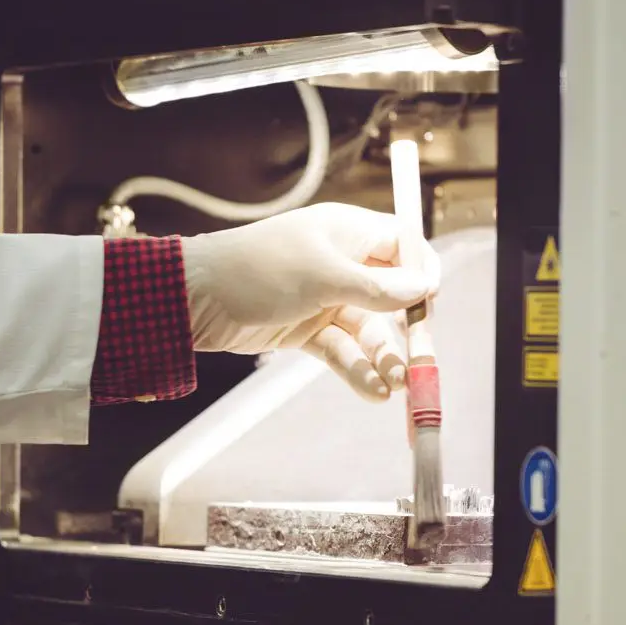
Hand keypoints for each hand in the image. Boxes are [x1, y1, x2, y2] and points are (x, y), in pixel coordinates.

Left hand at [180, 201, 439, 401]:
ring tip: (396, 386)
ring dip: (383, 358)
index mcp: (346, 232)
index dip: (421, 270)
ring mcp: (323, 299)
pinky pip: (342, 351)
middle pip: (390, 296)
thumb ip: (377, 287)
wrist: (194, 298)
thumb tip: (424, 287)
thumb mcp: (324, 276)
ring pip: (367, 330)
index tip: (431, 299)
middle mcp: (340, 264)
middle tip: (420, 362)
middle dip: (406, 329)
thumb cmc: (259, 270)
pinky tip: (373, 392)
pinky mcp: (305, 331)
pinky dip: (357, 370)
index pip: (401, 244)